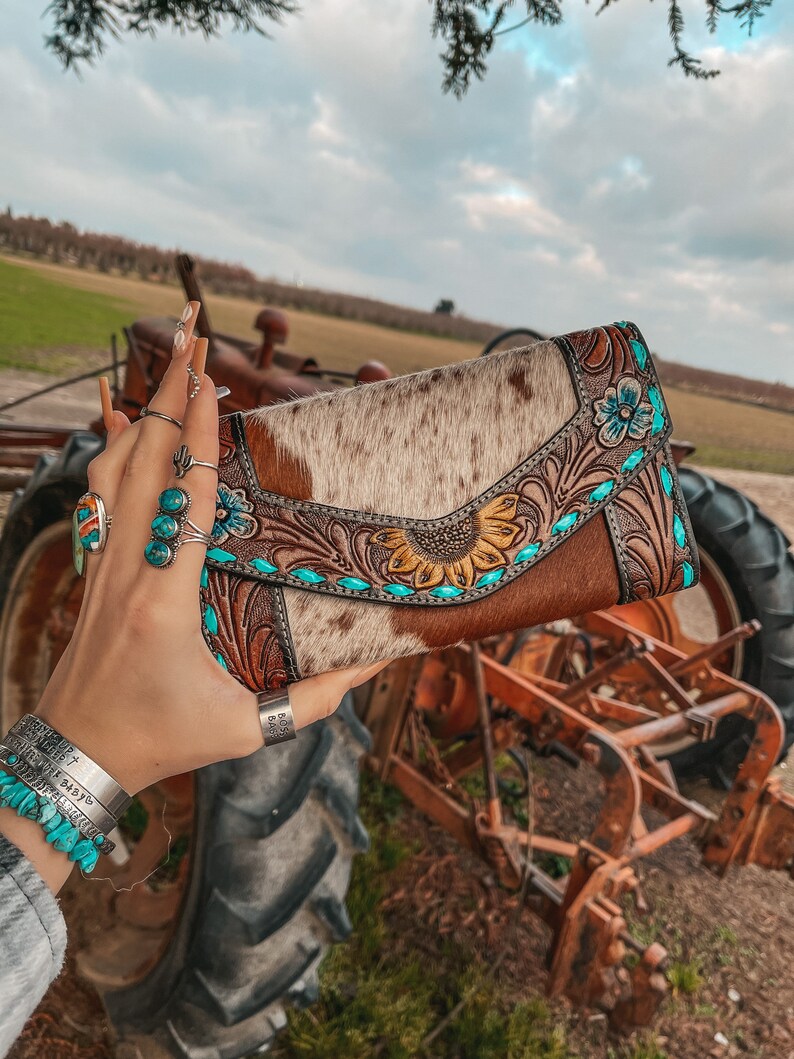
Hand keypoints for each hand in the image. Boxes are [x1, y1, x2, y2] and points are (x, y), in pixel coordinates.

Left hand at [33, 303, 387, 795]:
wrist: (78, 753)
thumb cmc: (160, 741)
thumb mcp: (246, 729)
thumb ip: (317, 697)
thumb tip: (382, 660)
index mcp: (164, 602)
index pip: (186, 501)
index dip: (201, 439)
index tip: (214, 386)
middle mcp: (127, 571)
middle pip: (144, 463)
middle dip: (168, 396)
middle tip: (189, 337)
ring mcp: (102, 566)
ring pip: (112, 470)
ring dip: (142, 413)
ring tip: (168, 365)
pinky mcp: (93, 570)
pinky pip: (98, 495)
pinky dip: (112, 450)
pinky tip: (124, 422)